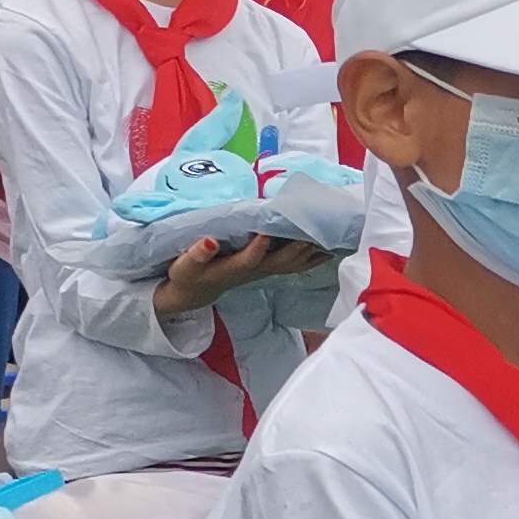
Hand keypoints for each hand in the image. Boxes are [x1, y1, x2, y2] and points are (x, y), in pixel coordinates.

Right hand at [153, 232, 325, 319]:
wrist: (196, 290)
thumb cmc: (189, 275)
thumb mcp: (186, 265)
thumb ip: (197, 254)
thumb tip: (209, 240)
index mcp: (233, 268)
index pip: (249, 259)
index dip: (259, 248)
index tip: (268, 231)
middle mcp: (254, 270)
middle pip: (282, 261)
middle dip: (299, 246)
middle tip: (316, 227)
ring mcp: (263, 270)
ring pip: (293, 263)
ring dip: (312, 252)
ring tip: (332, 236)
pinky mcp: (267, 267)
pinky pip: (295, 263)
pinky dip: (312, 255)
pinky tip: (328, 247)